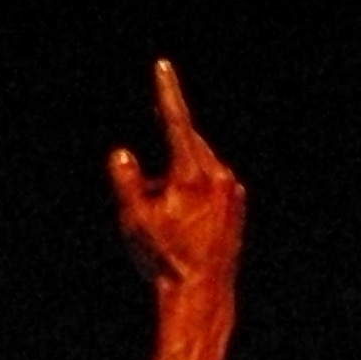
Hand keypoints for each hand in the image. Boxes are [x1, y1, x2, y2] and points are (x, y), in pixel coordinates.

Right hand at [110, 61, 242, 295]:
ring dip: (177, 182)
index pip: (175, 122)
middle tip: (148, 203)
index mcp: (191, 173)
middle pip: (185, 148)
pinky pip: (212, 185)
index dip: (166, 92)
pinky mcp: (238, 203)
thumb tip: (122, 153)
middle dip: (163, 164)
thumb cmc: (164, 258)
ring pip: (197, 168)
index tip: (162, 67)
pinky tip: (184, 227)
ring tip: (166, 224)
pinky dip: (193, 194)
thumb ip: (126, 182)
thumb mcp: (134, 221)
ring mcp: (232, 189)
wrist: (202, 292)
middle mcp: (218, 174)